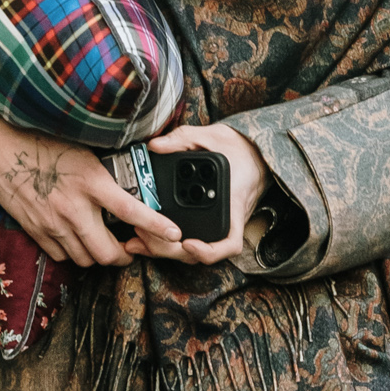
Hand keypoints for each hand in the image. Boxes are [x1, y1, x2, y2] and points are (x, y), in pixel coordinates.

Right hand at [0, 113, 180, 267]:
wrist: (1, 150)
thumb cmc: (44, 144)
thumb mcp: (85, 153)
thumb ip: (105, 175)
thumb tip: (131, 187)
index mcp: (91, 183)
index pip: (132, 211)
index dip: (157, 227)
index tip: (174, 235)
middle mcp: (74, 209)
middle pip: (108, 253)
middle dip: (123, 257)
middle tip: (130, 250)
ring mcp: (54, 224)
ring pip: (86, 259)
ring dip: (98, 256)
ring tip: (104, 245)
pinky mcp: (37, 232)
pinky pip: (62, 256)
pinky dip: (73, 254)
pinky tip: (76, 240)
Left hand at [146, 121, 268, 264]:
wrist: (251, 153)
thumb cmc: (238, 148)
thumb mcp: (212, 136)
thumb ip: (184, 139)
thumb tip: (156, 145)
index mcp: (232, 204)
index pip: (230, 241)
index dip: (209, 250)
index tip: (187, 243)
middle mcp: (226, 221)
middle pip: (200, 253)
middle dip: (169, 250)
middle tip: (143, 234)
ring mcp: (216, 224)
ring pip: (192, 252)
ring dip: (164, 250)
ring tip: (138, 239)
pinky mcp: (205, 223)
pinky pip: (188, 239)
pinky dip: (166, 243)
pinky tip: (145, 237)